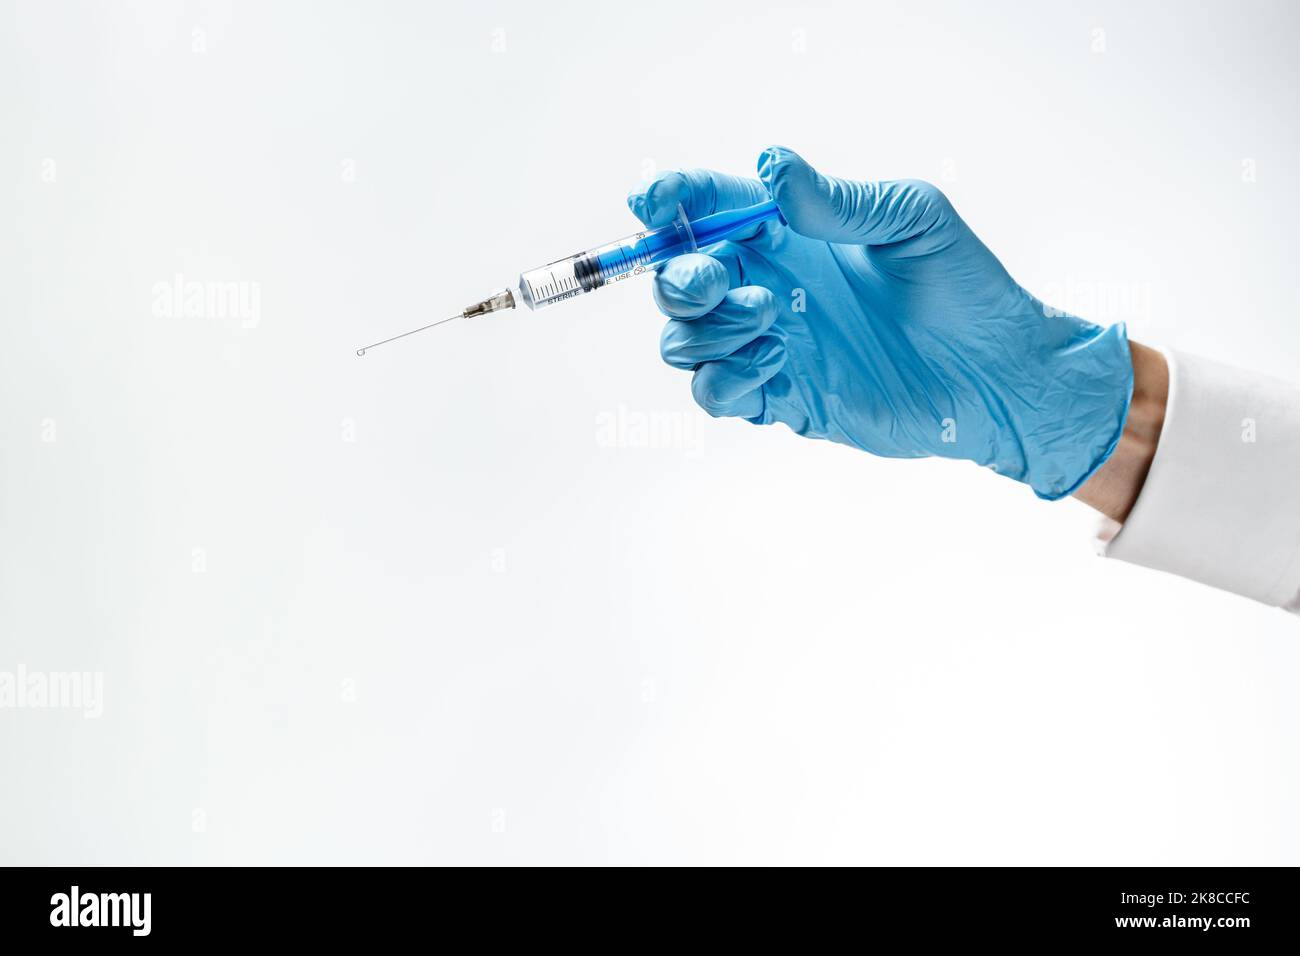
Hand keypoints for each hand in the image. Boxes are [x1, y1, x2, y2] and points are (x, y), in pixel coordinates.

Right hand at [627, 147, 1133, 499]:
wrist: (995, 374)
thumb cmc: (963, 285)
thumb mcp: (913, 219)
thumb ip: (840, 201)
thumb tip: (774, 167)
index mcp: (788, 232)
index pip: (706, 208)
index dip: (669, 201)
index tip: (653, 204)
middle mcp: (765, 285)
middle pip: (677, 277)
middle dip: (678, 275)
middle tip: (717, 279)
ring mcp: (767, 345)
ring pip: (683, 339)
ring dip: (704, 328)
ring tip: (769, 319)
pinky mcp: (779, 399)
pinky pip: (714, 393)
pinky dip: (722, 379)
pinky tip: (776, 360)